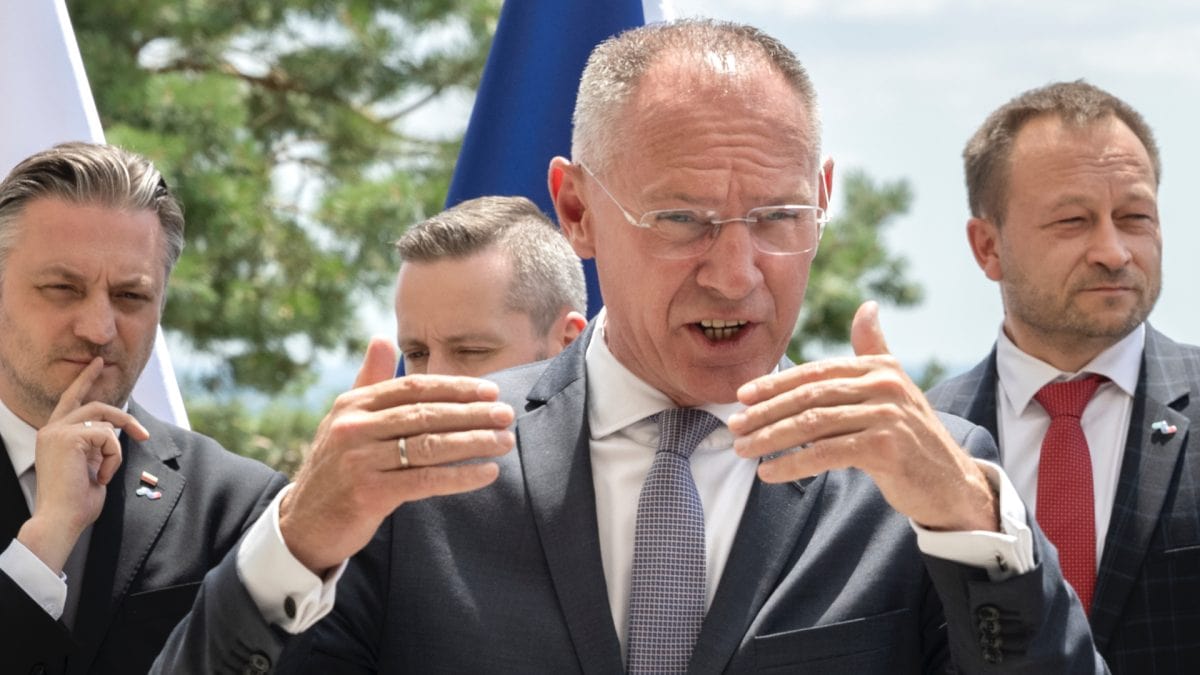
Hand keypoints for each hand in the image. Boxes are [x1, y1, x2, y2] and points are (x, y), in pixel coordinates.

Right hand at [17, 357, 150, 572]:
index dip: (85, 380)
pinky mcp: (68, 437)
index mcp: (53, 436)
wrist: (60, 521)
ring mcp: (57, 431)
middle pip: (95, 405)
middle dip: (124, 416)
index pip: (70, 399)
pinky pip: (108, 437)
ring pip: (106, 423)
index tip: (99, 363)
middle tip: (144, 434)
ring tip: (104, 475)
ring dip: (115, 452)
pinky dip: (113, 458)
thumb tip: (114, 434)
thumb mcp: (90, 468)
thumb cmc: (76, 504)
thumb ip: (97, 448)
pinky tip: (100, 476)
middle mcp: (51, 429)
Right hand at [279, 338, 515, 573]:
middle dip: (473, 413)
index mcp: (354, 404)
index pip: (415, 388)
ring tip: (505, 442)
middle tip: (506, 414)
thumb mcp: (345, 420)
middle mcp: (354, 427)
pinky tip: (487, 473)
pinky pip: (426, 479)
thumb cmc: (336, 467)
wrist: (304, 524)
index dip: (456, 388)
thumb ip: (368, 381)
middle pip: (427, 414)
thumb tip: (383, 338)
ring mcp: (360, 460)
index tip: (491, 391)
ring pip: (430, 445)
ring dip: (474, 442)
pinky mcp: (369, 493)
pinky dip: (461, 476)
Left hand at [727, 301, 997, 531]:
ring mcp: (887, 415)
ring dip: (771, 437)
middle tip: (734, 425)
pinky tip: (768, 473)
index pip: (816, 371)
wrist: (951, 483)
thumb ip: (874, 350)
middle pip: (809, 395)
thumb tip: (867, 307)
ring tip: (743, 449)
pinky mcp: (886, 447)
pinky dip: (792, 463)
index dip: (776, 383)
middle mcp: (885, 384)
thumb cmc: (913, 437)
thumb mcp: (894, 388)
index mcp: (879, 367)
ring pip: (813, 423)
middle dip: (765, 411)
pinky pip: (826, 453)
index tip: (742, 396)